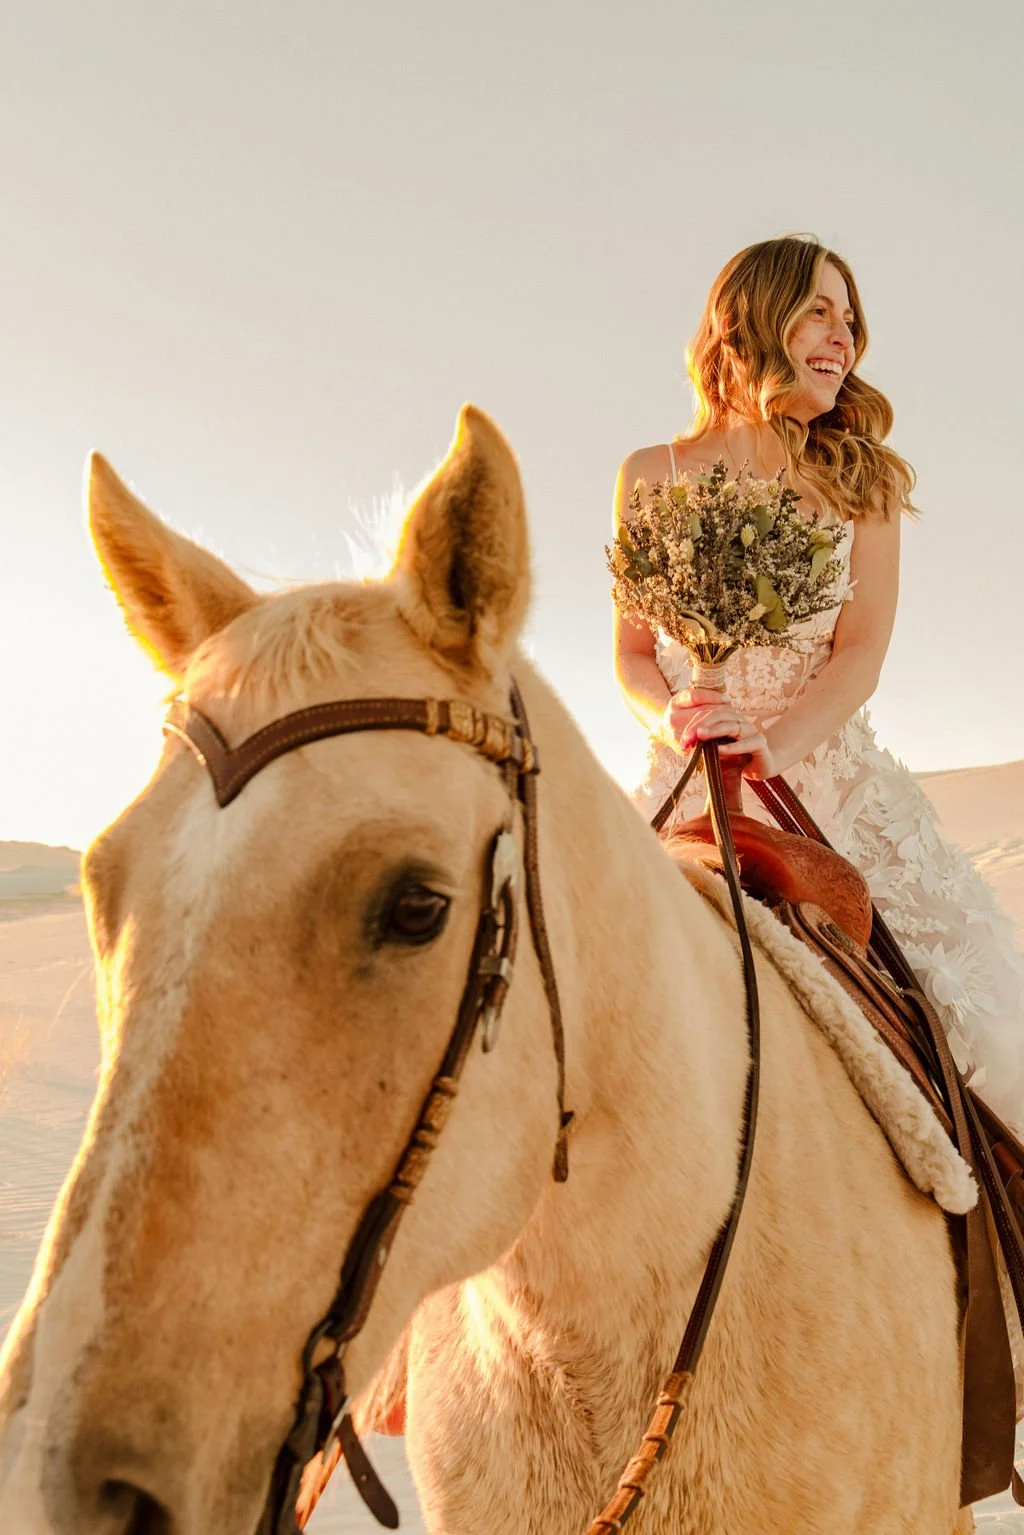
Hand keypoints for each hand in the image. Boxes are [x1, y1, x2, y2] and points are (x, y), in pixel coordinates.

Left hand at [660, 688, 776, 779]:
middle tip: (687, 738)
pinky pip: (747, 742)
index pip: (708, 712)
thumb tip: (686, 745)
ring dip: (715, 730)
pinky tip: (720, 750)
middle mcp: (740, 721)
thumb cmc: (737, 757)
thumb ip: (704, 746)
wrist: (764, 765)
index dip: (694, 723)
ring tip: (700, 736)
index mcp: (728, 718)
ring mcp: (751, 731)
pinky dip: (733, 747)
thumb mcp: (716, 751)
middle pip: (719, 714)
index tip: (682, 739)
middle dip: (700, 725)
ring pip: (732, 725)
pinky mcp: (760, 744)